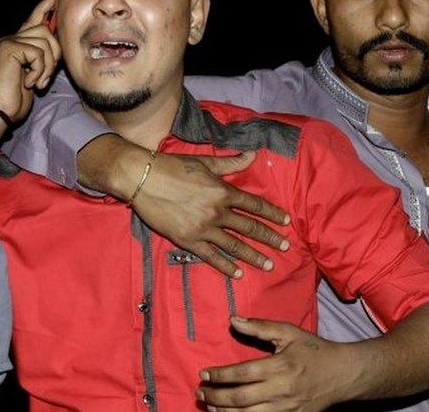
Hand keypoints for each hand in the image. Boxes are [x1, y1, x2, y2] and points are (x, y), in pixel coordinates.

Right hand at [0, 0, 59, 123]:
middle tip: (46, 76)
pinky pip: (38, 53)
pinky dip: (40, 70)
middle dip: (54, 54)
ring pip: (45, 42)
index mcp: (16, 44)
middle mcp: (10, 39)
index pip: (32, 20)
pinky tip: (30, 83)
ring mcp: (8, 42)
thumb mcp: (33, 74)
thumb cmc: (14, 97)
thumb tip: (56, 44)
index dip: (43, 8)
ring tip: (39, 82)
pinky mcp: (9, 48)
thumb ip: (41, 57)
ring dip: (48, 66)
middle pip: (45, 30)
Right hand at [131, 148, 290, 277]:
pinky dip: (225, 266)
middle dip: (270, 238)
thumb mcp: (205, 162)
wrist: (142, 178)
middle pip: (250, 228)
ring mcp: (203, 228)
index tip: (286, 221)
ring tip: (269, 264)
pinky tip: (238, 274)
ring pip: (235, 245)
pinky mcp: (187, 240)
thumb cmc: (173, 166)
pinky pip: (211, 256)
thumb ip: (231, 163)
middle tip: (285, 247)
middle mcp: (217, 211)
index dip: (273, 214)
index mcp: (223, 191)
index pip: (255, 205)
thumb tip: (253, 154)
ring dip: (254, 256)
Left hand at [197, 317, 357, 411]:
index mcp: (280, 366)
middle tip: (201, 392)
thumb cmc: (314, 351)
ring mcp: (287, 408)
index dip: (219, 375)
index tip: (204, 374)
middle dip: (215, 396)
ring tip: (211, 405)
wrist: (344, 374)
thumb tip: (232, 319)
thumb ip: (260, 327)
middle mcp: (281, 390)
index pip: (242, 373)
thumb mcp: (289, 332)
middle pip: (240, 398)